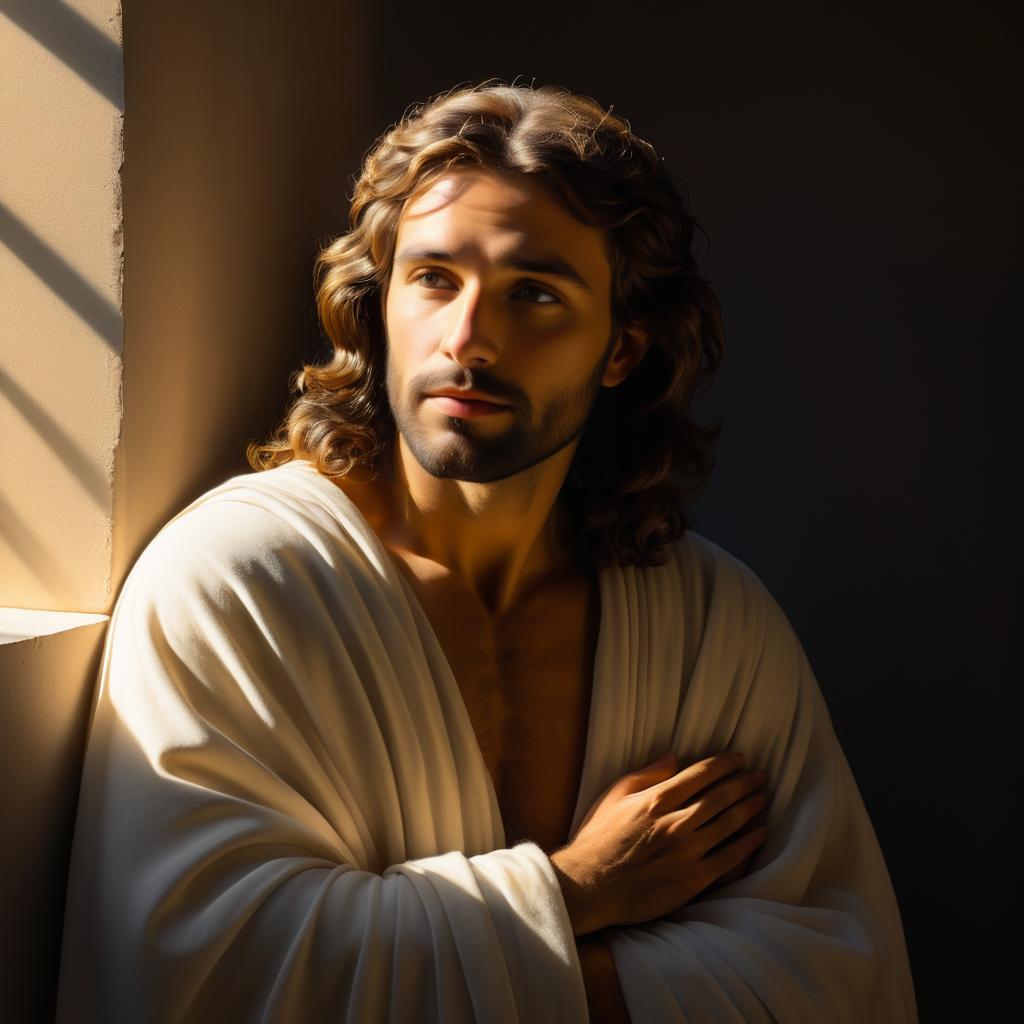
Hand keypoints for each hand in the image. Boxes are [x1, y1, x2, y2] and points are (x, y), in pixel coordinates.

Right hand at [549, 750, 767, 935]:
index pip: (701, 774)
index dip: (724, 763)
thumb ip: (646, 775)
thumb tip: (674, 757)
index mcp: (657, 799)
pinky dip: (748, 844)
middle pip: (721, 797)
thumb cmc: (598, 839)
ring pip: (730, 824)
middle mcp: (676, 822)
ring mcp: (687, 852)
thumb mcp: (614, 796)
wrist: (590, 886)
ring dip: (750, 809)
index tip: (740, 758)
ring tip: (762, 800)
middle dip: (744, 783)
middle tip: (760, 776)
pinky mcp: (693, 880)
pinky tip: (759, 834)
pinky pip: (730, 859)